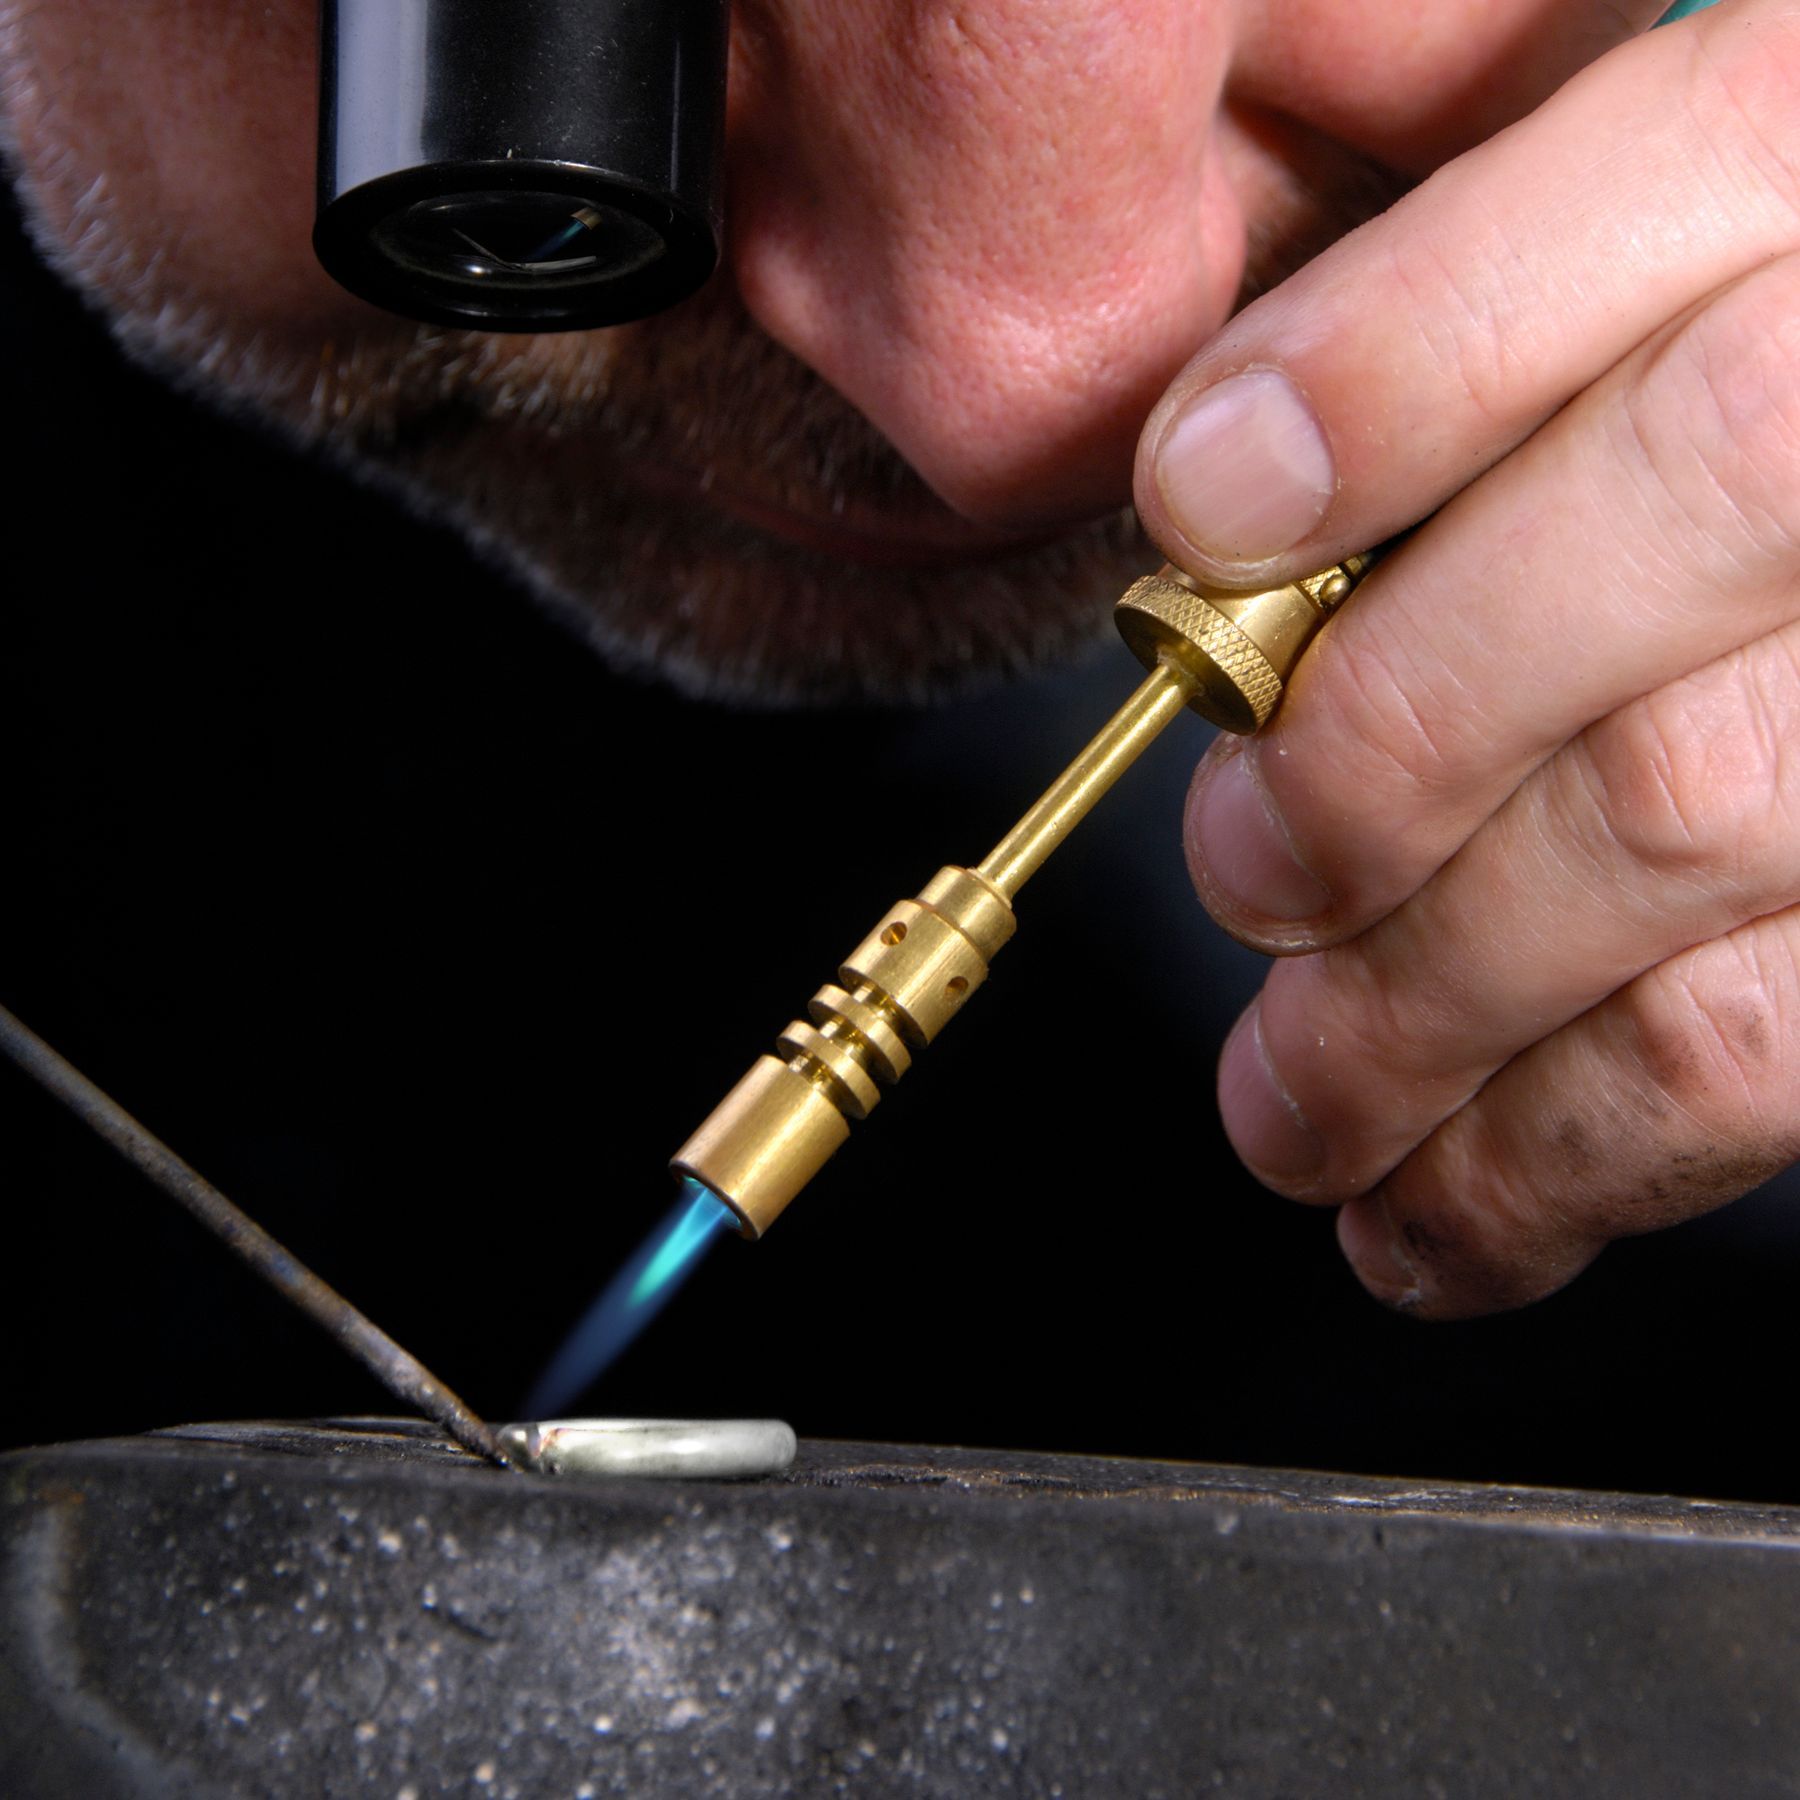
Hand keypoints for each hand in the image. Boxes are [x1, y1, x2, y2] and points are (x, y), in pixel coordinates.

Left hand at [1132, 0, 1799, 1317]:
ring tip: (1290, 1117)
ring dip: (1419, 1026)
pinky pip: (1757, 1051)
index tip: (1198, 511)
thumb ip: (1451, 344)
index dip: (1364, 396)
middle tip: (1244, 877)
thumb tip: (1223, 499)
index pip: (1572, 265)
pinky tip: (1431, 1214)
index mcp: (1799, 190)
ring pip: (1667, 856)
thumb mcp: (1633, 256)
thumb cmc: (1743, 358)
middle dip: (1366, 787)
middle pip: (1601, 601)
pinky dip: (1555, 1164)